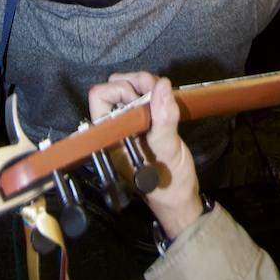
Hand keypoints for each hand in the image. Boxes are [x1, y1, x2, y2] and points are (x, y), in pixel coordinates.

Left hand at [87, 73, 202, 240]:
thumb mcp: (167, 151)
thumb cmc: (167, 183)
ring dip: (146, 85)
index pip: (101, 97)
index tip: (144, 101)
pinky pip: (142, 96)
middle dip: (136, 82)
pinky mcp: (142, 121)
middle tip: (156, 90)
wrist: (178, 198)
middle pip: (114, 86)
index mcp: (109, 135)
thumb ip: (163, 119)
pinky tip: (166, 101)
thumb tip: (162, 86)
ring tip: (164, 95)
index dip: (122, 91)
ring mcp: (128, 123)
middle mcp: (115, 126)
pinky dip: (154, 92)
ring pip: (128, 87)